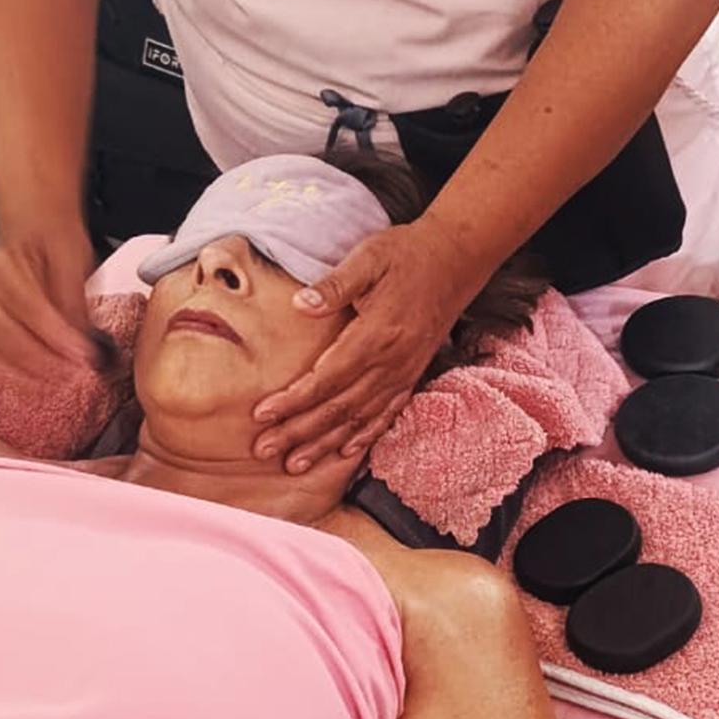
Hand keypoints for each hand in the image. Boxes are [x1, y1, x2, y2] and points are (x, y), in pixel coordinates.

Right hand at [0, 218, 103, 377]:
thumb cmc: (51, 240)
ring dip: (30, 370)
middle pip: (8, 333)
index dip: (58, 336)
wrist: (35, 231)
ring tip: (61, 377)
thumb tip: (87, 340)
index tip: (83, 353)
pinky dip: (15, 370)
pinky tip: (38, 376)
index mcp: (3, 262)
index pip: (30, 306)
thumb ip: (74, 303)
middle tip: (76, 371)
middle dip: (45, 360)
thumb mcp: (73, 262)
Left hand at [252, 223, 482, 472]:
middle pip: (338, 407)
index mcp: (376, 335)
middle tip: (265, 450)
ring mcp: (404, 371)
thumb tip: (299, 305)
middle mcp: (392, 362)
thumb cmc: (406, 254)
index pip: (326, 378)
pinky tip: (344, 451)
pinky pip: (386, 413)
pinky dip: (364, 436)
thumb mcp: (369, 257)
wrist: (456, 259)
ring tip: (295, 463)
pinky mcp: (412, 373)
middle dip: (299, 432)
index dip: (293, 401)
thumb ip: (334, 285)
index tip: (262, 415)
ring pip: (359, 418)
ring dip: (325, 443)